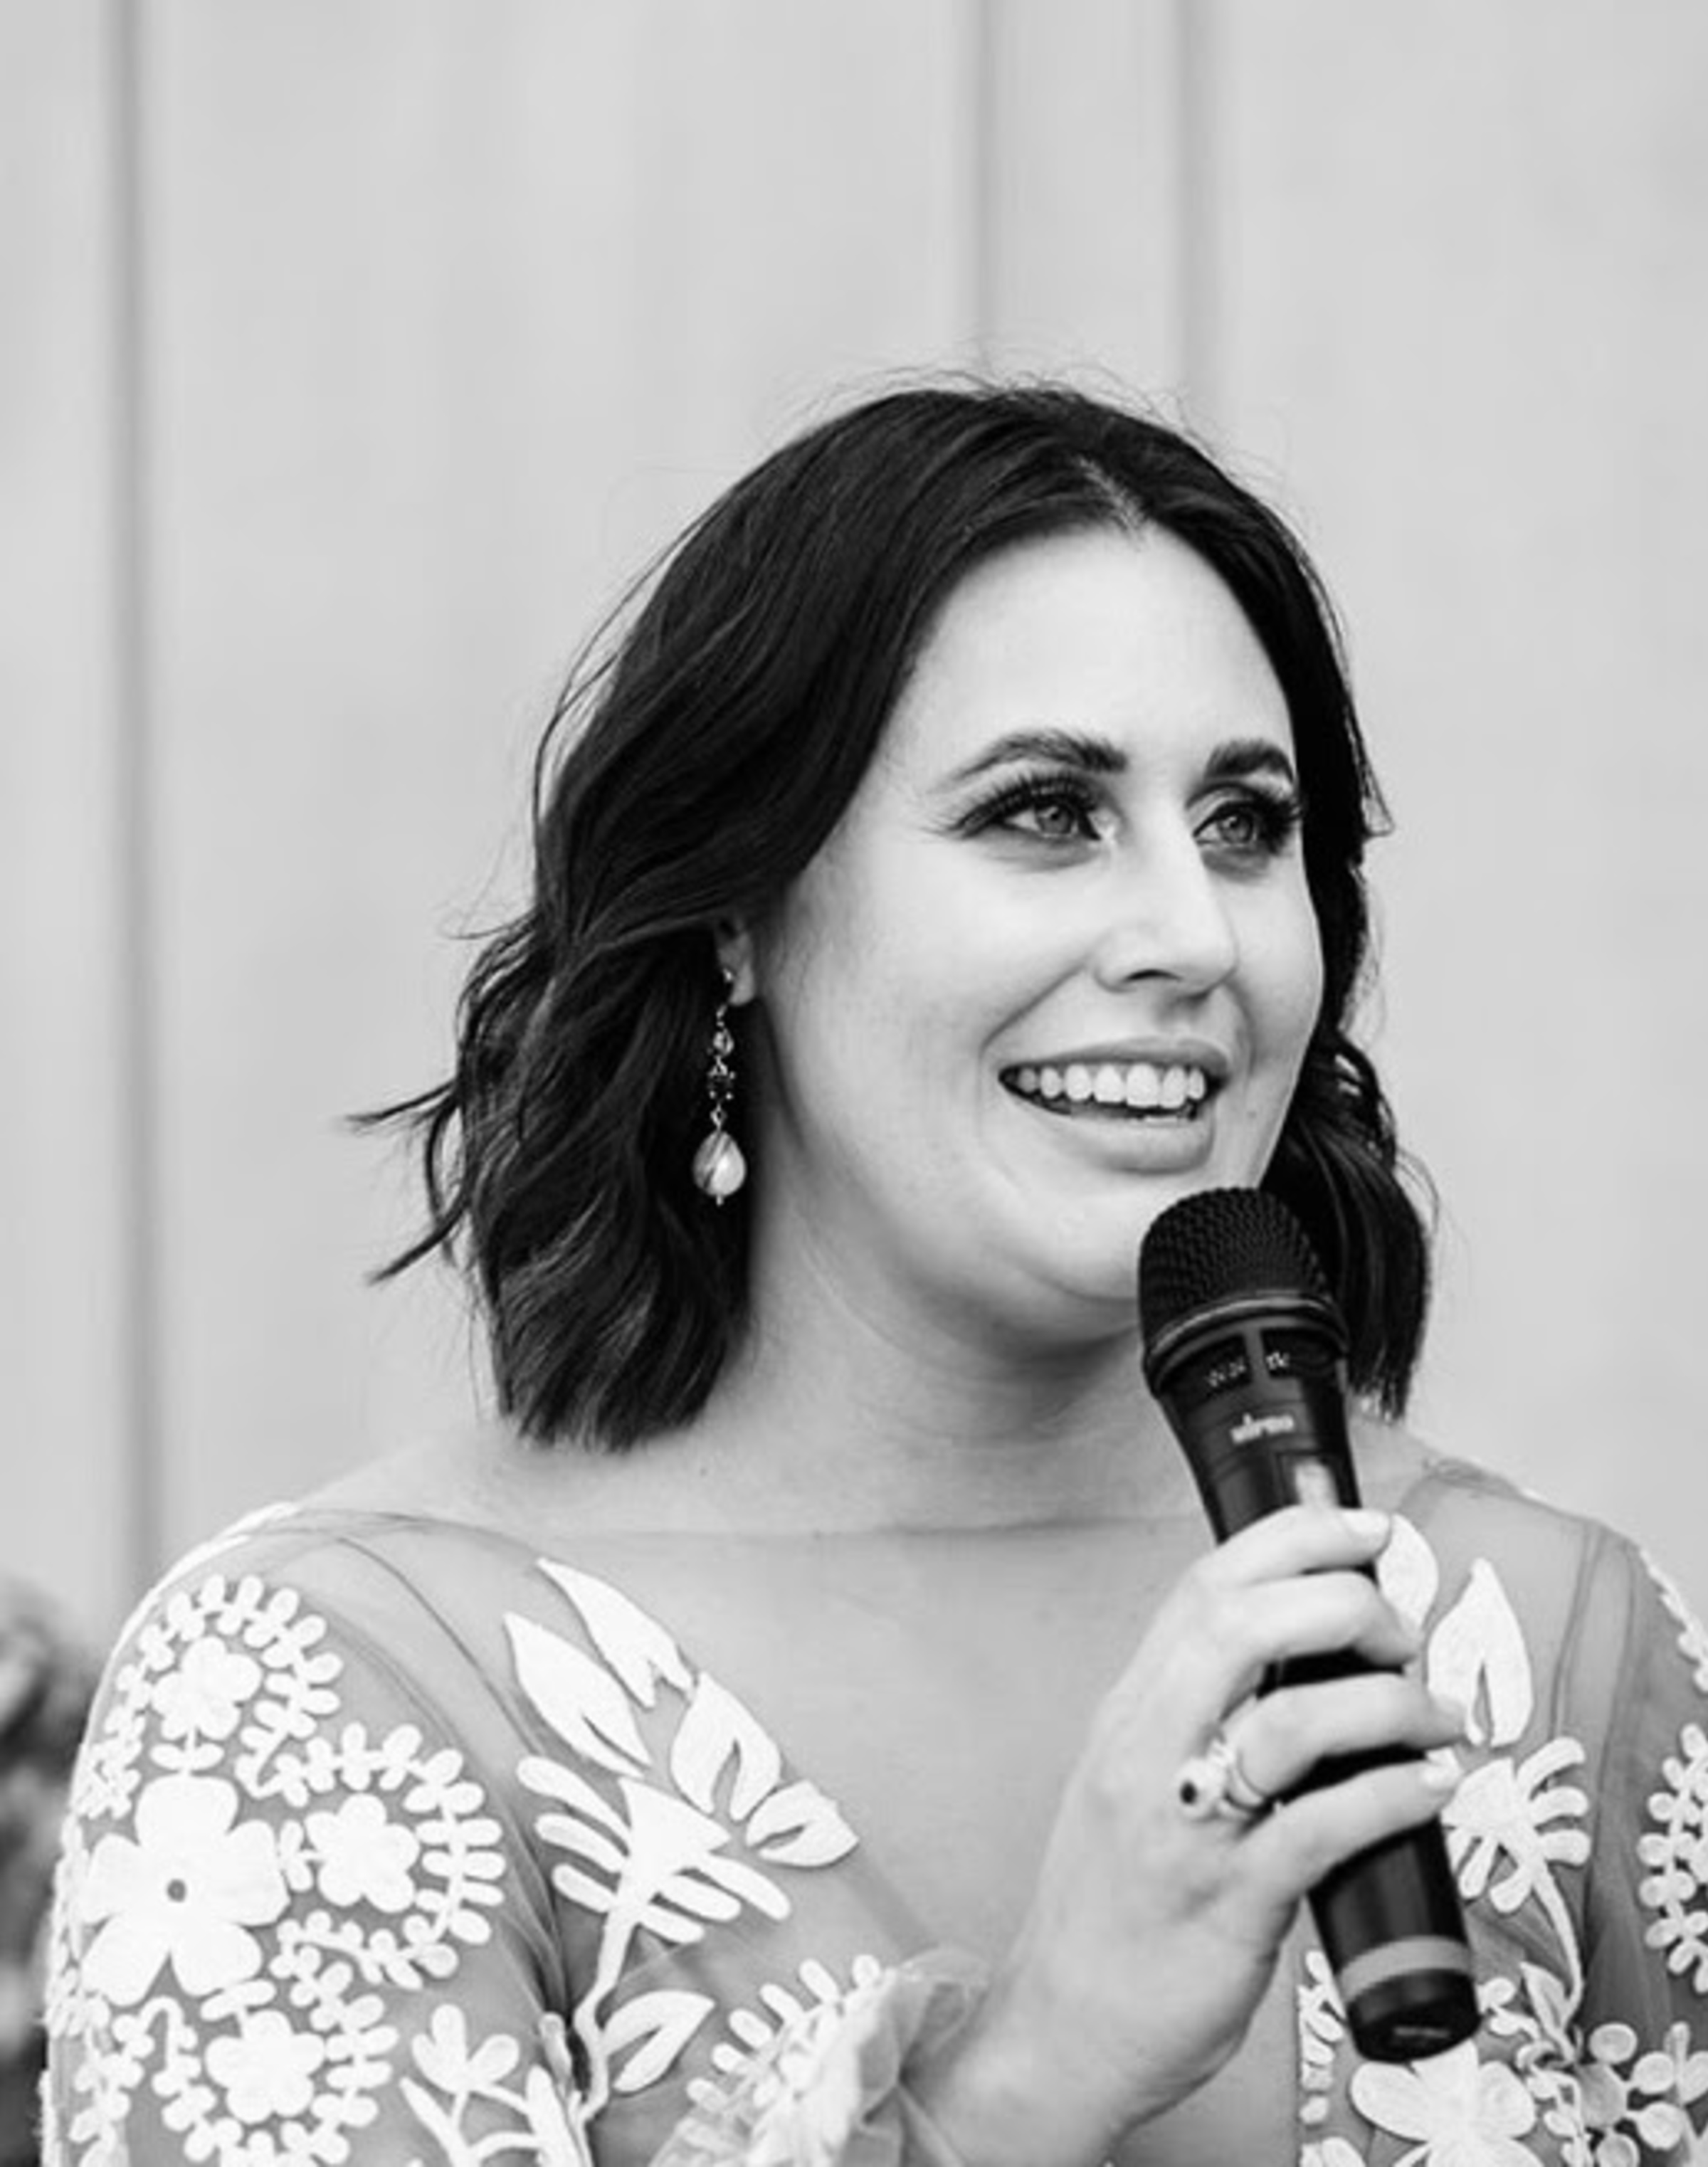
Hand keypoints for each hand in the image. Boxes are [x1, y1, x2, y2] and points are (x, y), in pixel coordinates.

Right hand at [909, 1506, 1463, 2166]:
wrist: (1063, 2027)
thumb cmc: (1116, 1903)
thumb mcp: (1135, 1780)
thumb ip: (1199, 1717)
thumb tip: (1305, 1656)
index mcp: (1130, 1712)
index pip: (1204, 1587)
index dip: (1293, 1537)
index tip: (1364, 1528)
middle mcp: (1147, 1752)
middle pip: (1240, 1626)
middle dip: (1339, 1599)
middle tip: (1401, 1627)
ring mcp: (1185, 1828)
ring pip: (1287, 1722)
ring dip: (1385, 1700)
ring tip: (1437, 1713)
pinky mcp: (1228, 1905)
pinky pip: (1319, 1829)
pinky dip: (1389, 1794)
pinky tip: (1432, 1785)